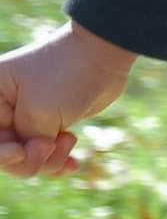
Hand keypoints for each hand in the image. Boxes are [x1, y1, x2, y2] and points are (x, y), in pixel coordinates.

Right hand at [0, 22, 137, 177]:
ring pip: (27, 158)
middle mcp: (5, 105)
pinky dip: (58, 161)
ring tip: (69, 141)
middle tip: (51, 145)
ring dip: (48, 159)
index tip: (20, 152)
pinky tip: (73, 164)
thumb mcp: (37, 114)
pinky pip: (45, 154)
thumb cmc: (66, 76)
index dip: (1, 155)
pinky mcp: (49, 123)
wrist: (104, 55)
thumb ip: (24, 145)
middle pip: (6, 153)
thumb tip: (24, 160)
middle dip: (29, 159)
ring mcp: (27, 115)